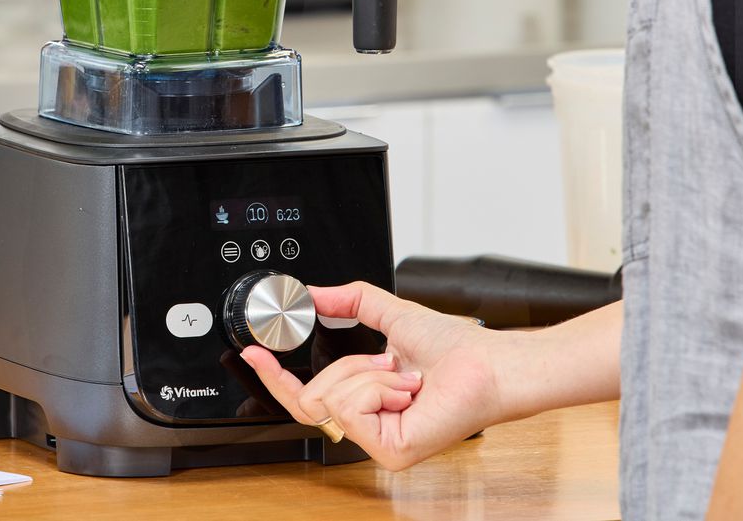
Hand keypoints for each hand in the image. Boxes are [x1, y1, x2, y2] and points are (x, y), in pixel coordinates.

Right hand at [240, 280, 506, 470]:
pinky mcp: (391, 452)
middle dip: (348, 366)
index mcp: (364, 403)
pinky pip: (353, 408)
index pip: (305, 398)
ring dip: (370, 373)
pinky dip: (379, 386)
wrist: (488, 362)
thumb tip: (314, 292)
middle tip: (388, 361)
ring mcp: (379, 444)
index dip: (275, 377)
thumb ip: (348, 301)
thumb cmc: (455, 347)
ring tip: (406, 377)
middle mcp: (369, 428)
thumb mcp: (389, 314)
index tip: (253, 352)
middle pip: (313, 397)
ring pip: (332, 398)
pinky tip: (409, 390)